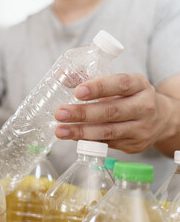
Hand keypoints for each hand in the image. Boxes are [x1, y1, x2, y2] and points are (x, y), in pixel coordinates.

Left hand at [54, 73, 173, 152]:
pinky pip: (108, 143)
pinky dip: (88, 141)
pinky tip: (73, 137)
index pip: (120, 84)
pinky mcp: (135, 145)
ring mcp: (141, 128)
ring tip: (60, 130)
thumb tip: (62, 76)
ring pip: (108, 131)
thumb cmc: (130, 97)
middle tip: (60, 113)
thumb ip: (90, 78)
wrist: (161, 119)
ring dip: (81, 132)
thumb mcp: (118, 83)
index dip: (98, 88)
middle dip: (82, 113)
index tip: (77, 91)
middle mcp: (144, 106)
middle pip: (111, 111)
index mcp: (139, 85)